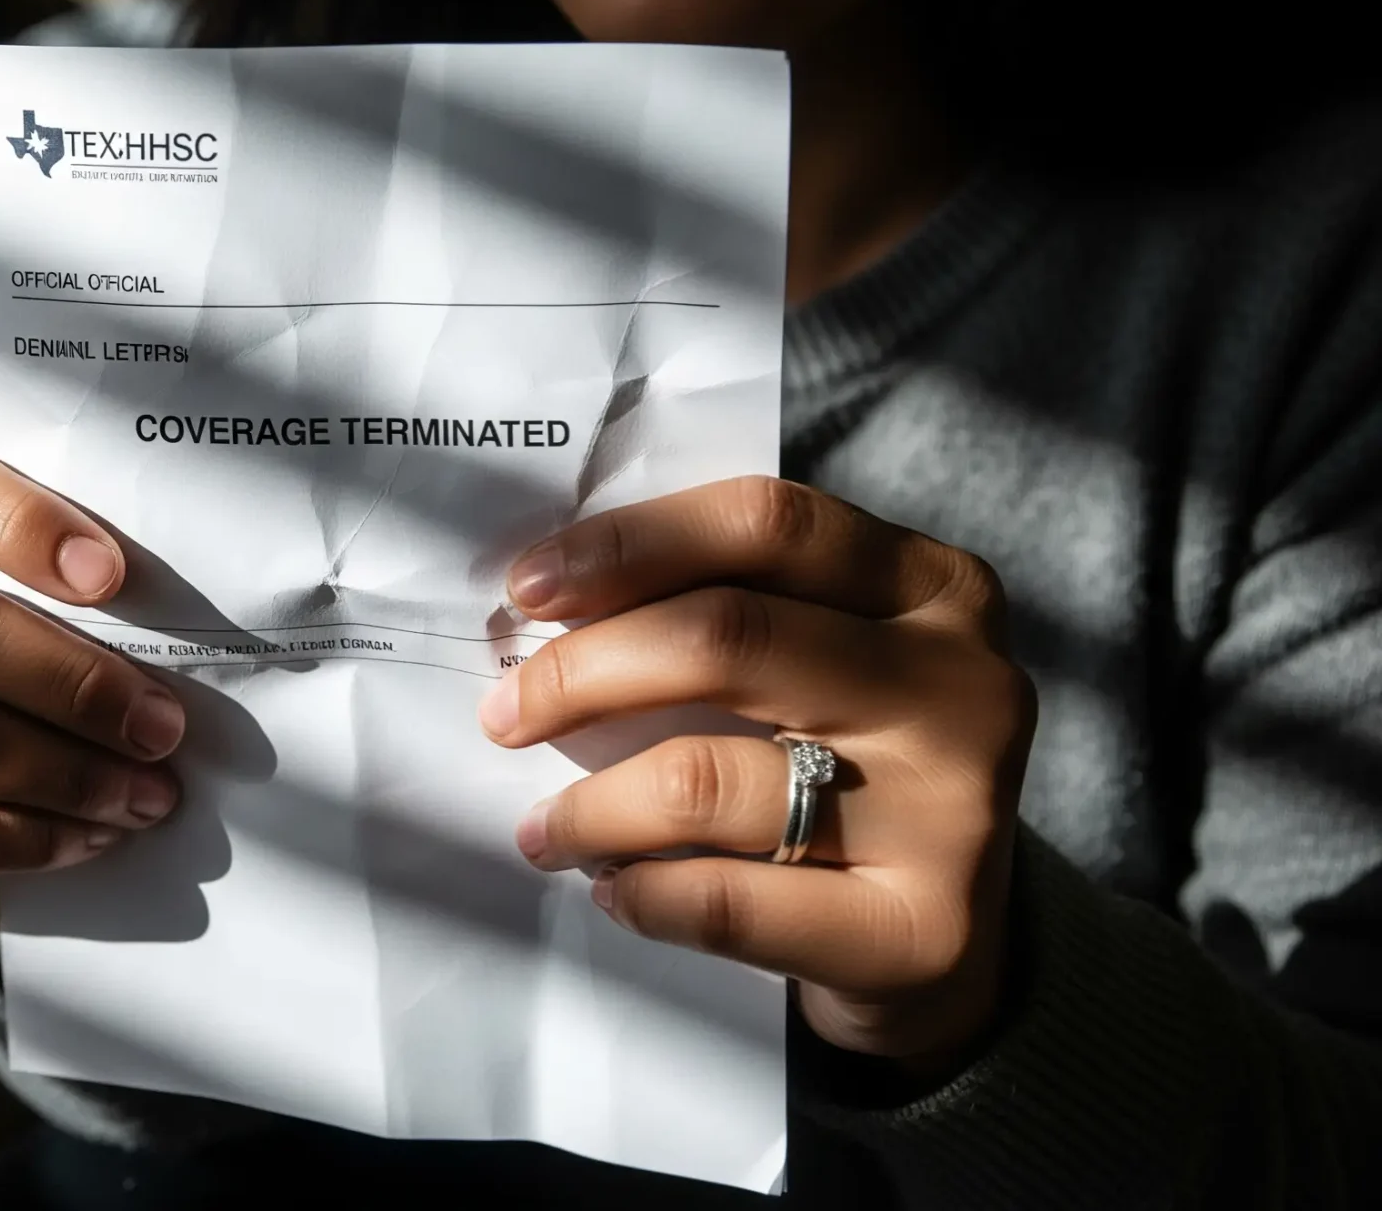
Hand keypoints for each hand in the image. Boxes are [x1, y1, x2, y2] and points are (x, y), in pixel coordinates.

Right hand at [0, 447, 188, 925]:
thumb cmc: (28, 696)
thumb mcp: (54, 630)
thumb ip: (95, 612)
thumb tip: (195, 643)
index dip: (24, 524)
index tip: (113, 575)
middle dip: (79, 685)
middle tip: (163, 727)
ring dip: (76, 775)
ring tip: (148, 795)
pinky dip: (45, 839)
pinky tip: (93, 837)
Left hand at [480, 476, 1033, 1067]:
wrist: (946, 941)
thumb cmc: (847, 767)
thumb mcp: (819, 661)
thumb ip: (724, 611)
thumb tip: (543, 607)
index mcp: (935, 589)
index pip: (765, 525)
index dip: (629, 544)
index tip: (528, 588)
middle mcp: (963, 686)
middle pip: (727, 636)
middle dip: (581, 672)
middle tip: (504, 713)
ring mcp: (955, 812)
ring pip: (709, 779)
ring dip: (590, 806)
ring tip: (544, 829)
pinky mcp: (923, 931)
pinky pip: (728, 903)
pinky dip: (641, 894)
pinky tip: (613, 887)